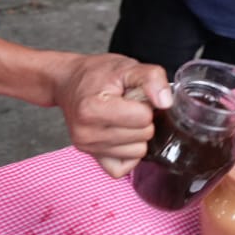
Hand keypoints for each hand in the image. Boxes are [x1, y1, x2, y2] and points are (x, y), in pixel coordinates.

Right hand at [48, 54, 170, 177]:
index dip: (145, 104)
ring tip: (123, 118)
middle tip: (127, 106)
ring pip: (138, 152)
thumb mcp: (126, 67)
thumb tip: (165, 102)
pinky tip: (123, 135)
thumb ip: (151, 78)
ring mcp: (88, 148)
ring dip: (137, 135)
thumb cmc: (96, 75)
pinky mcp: (92, 157)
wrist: (69, 82)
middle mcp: (87, 133)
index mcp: (93, 109)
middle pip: (143, 136)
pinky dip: (129, 154)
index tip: (132, 96)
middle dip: (143, 119)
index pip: (143, 118)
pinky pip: (123, 168)